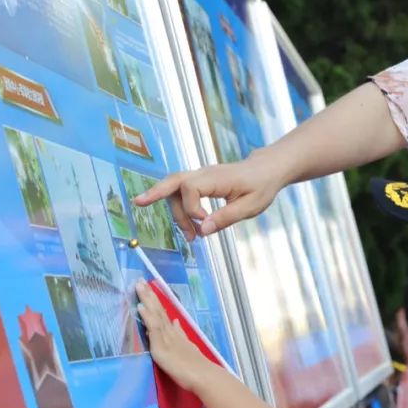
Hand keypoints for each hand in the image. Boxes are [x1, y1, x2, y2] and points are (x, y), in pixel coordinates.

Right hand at [133, 149, 285, 239]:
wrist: (267, 170)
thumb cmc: (261, 186)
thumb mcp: (250, 207)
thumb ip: (226, 218)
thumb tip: (203, 231)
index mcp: (217, 177)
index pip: (189, 188)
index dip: (190, 208)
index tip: (203, 224)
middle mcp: (204, 174)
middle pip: (173, 182)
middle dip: (157, 194)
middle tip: (140, 205)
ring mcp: (201, 176)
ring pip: (175, 188)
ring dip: (177, 212)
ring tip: (190, 237)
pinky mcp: (201, 182)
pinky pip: (182, 192)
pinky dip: (181, 208)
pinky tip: (190, 228)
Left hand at [136, 281, 213, 390]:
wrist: (203, 375)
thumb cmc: (195, 367)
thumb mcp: (187, 347)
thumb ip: (180, 334)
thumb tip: (175, 321)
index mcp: (175, 333)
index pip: (162, 314)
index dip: (154, 301)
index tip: (148, 289)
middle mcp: (170, 332)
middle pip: (158, 310)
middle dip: (148, 295)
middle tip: (139, 280)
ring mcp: (166, 337)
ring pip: (155, 315)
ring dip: (146, 299)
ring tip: (138, 286)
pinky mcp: (162, 346)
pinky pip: (154, 328)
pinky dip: (147, 316)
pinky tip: (141, 306)